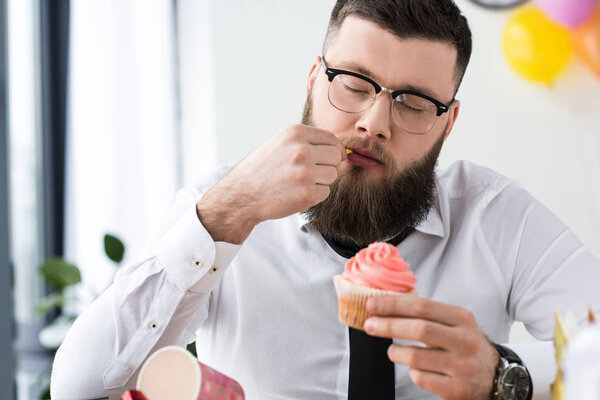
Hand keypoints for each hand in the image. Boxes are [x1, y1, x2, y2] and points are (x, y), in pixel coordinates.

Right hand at [196, 124, 345, 242]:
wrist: (242, 194)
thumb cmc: (262, 169)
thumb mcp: (281, 144)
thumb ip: (307, 142)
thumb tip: (339, 149)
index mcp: (295, 134)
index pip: (330, 138)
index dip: (336, 149)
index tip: (337, 156)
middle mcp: (301, 150)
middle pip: (335, 156)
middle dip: (328, 165)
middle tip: (311, 173)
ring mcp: (305, 173)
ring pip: (332, 175)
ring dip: (321, 181)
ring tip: (300, 183)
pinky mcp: (307, 194)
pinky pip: (325, 192)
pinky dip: (315, 195)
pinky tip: (296, 193)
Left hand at [364, 295, 498, 399]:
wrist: (497, 377)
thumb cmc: (464, 345)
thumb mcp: (455, 323)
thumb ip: (427, 313)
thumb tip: (385, 303)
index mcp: (461, 318)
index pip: (421, 306)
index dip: (393, 304)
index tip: (371, 304)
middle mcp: (464, 341)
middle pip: (419, 329)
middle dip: (388, 325)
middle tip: (369, 325)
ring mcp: (462, 366)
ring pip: (415, 357)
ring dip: (396, 351)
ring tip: (393, 350)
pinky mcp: (456, 389)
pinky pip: (421, 378)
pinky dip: (412, 372)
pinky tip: (414, 368)